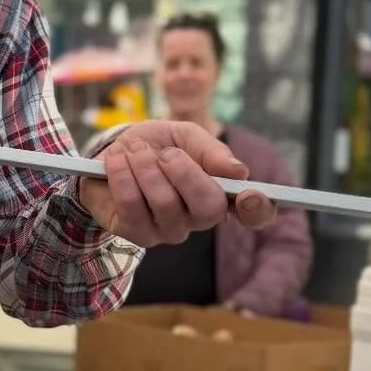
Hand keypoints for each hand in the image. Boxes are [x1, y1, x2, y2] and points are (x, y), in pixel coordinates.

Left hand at [77, 120, 275, 247]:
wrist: (112, 153)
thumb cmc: (156, 146)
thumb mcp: (184, 136)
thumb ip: (210, 150)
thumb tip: (238, 172)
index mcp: (221, 193)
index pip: (254, 214)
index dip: (258, 209)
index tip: (249, 195)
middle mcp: (199, 218)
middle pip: (208, 208)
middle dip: (184, 172)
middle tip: (165, 153)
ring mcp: (169, 231)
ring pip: (165, 204)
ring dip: (146, 167)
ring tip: (134, 150)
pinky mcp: (137, 234)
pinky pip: (132, 205)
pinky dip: (122, 175)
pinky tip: (117, 160)